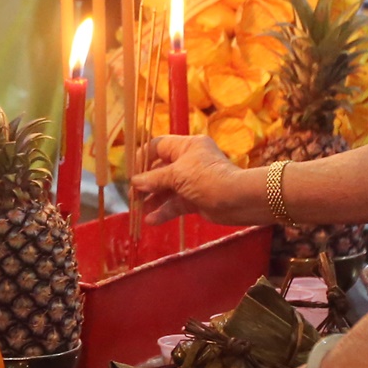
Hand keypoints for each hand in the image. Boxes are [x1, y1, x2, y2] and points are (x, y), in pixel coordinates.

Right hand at [131, 135, 250, 224]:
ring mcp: (193, 181)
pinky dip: (164, 211)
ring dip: (153, 199)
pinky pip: (176, 203)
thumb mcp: (177, 174)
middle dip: (145, 183)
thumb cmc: (207, 179)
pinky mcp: (196, 199)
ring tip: (139, 211)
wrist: (237, 200)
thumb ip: (154, 178)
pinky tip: (152, 220)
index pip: (158, 146)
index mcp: (186, 146)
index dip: (143, 157)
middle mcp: (189, 161)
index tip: (130, 172)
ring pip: (167, 189)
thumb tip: (134, 182)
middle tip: (132, 197)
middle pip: (160, 169)